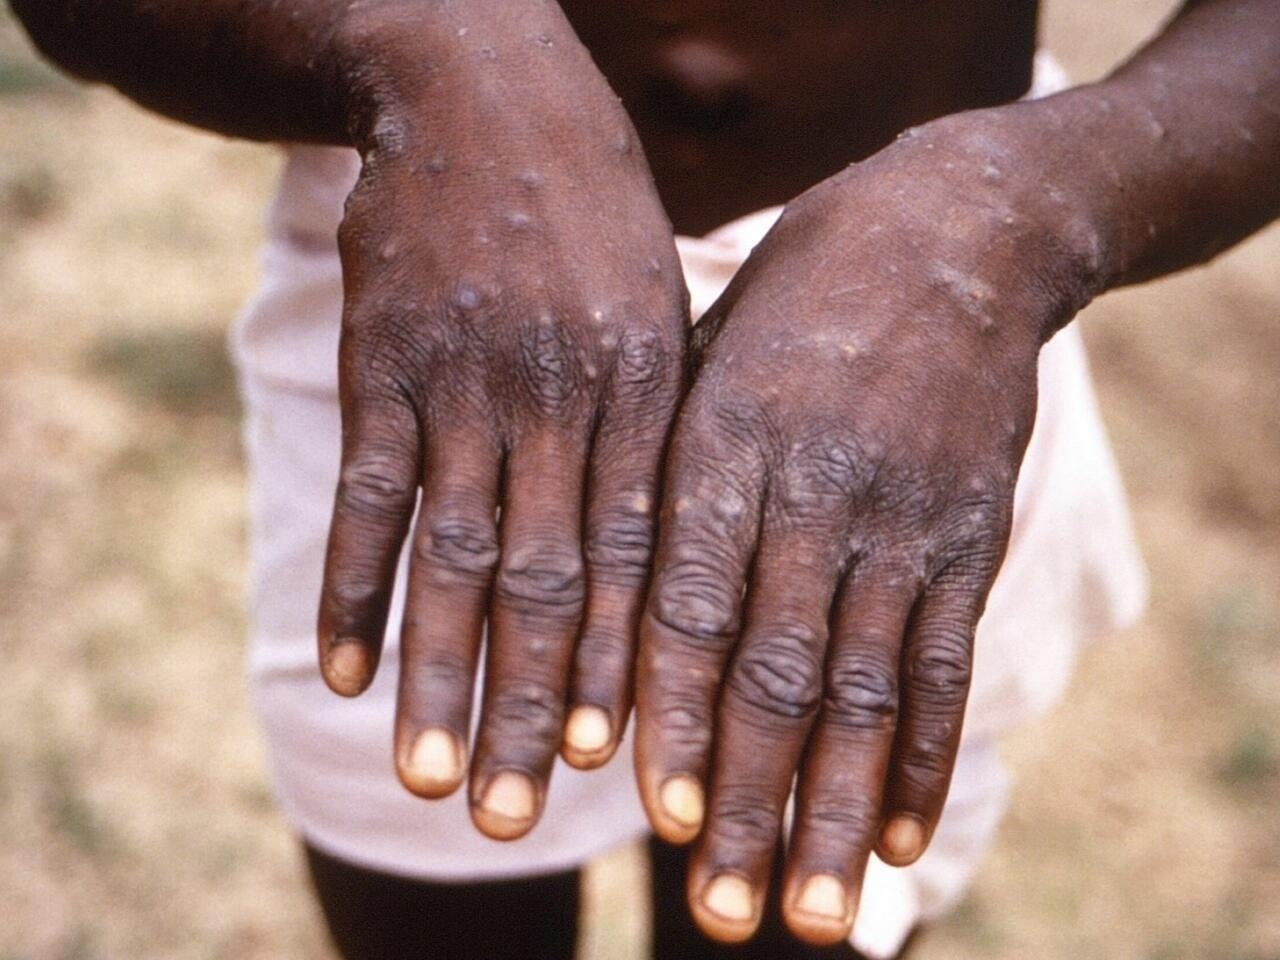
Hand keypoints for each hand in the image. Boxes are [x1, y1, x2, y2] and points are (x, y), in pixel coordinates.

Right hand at [316, 5, 686, 839]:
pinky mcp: (383, 366)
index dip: (627, 663)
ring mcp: (463, 383)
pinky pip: (366, 494)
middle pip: (547, 580)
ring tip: (432, 777)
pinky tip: (340, 671)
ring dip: (439, 674)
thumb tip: (676, 549)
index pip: (639, 554)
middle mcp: (557, 398)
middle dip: (535, 704)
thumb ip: (664, 421)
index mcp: (643, 389)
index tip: (619, 764)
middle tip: (523, 816)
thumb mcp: (662, 301)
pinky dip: (350, 586)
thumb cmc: (592, 212)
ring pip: (452, 556)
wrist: (483, 91)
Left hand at [635, 111, 1095, 942]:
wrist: (953, 233)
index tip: (650, 813)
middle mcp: (813, 489)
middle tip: (719, 912)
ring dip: (831, 808)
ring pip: (862, 688)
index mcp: (723, 440)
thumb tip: (596, 602)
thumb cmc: (795, 300)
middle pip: (773, 670)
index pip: (686, 601)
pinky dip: (922, 755)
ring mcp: (901, 515)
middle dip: (743, 798)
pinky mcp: (968, 532)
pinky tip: (896, 835)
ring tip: (804, 913)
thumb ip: (660, 471)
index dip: (669, 712)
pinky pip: (945, 659)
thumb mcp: (704, 353)